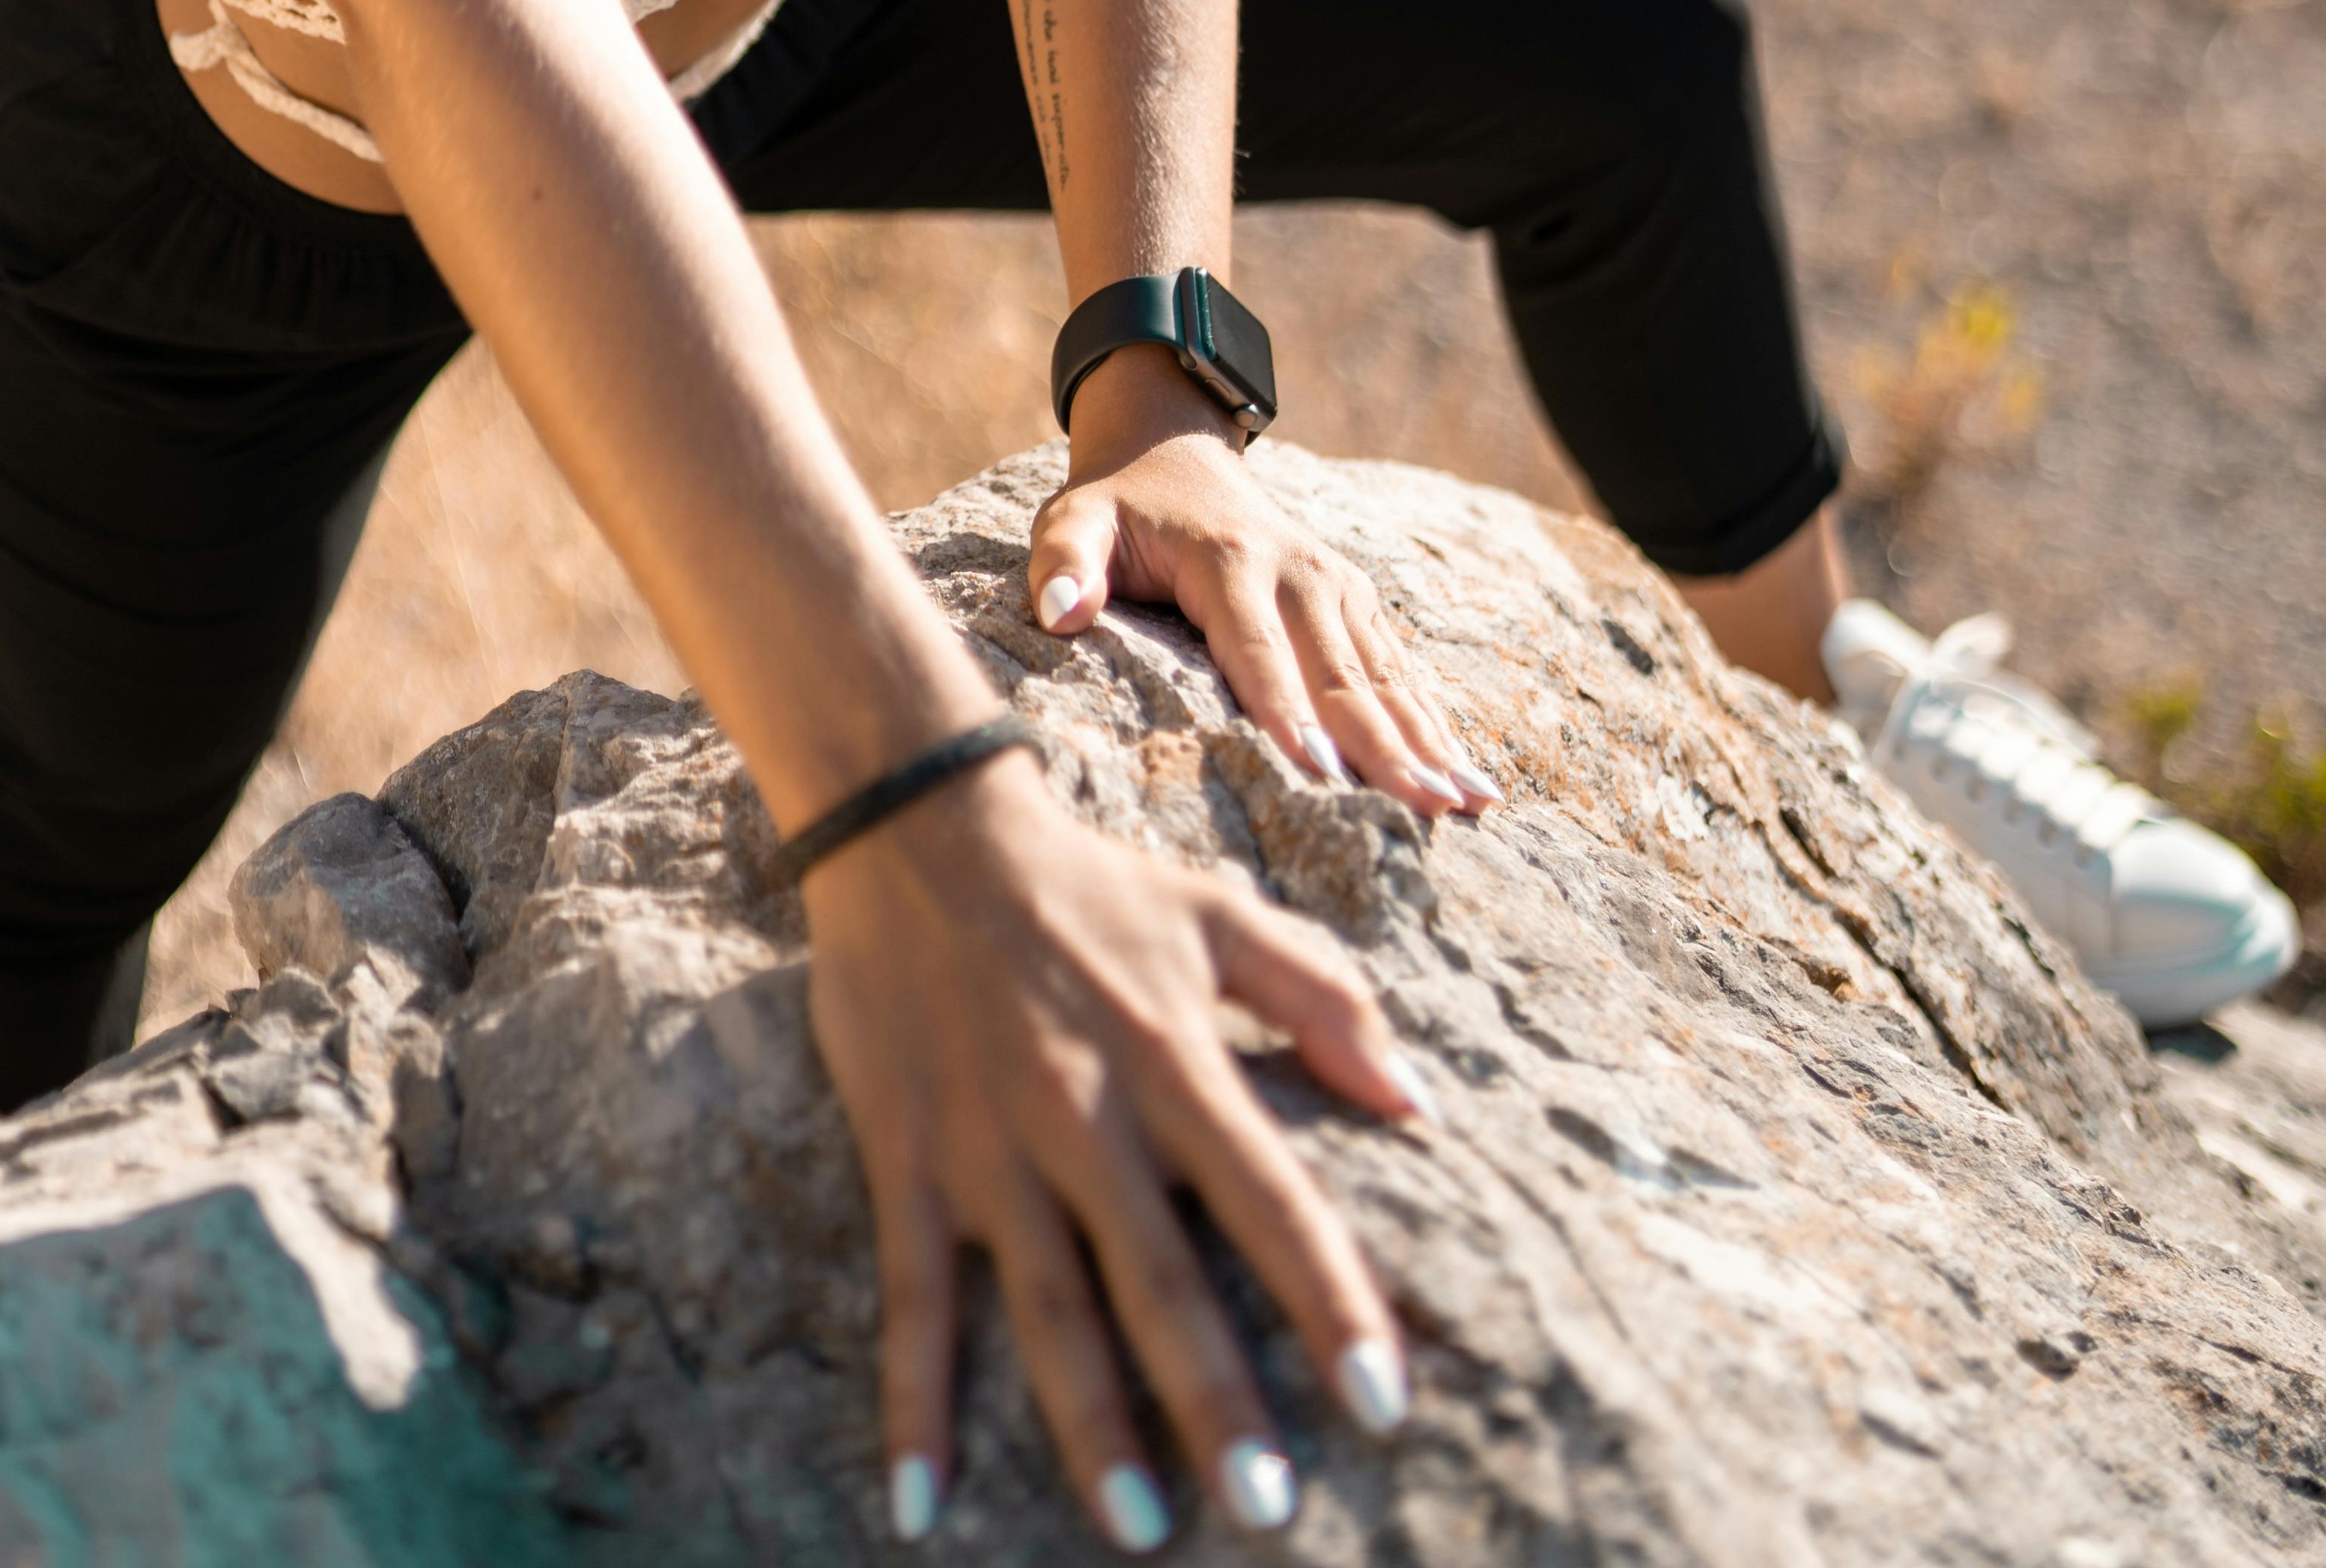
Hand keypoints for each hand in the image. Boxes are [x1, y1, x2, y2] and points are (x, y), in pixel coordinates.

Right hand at [804, 748, 1429, 1546]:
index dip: (1330, 1301)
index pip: (1272, 1199)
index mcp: (1173, 1059)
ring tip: (1135, 1525)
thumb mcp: (1217, 914)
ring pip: (1048, 1308)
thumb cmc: (1088, 880)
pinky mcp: (908, 1158)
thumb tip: (1417, 1102)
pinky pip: (911, 1301)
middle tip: (1267, 1512)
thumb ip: (1322, 999)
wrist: (920, 827)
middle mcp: (1086, 1116)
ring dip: (1090, 1424)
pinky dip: (913, 1407)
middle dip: (1217, 1401)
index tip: (1385, 1403)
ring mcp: (990, 1146)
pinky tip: (919, 1505)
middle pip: (1163, 1280)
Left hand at [1032, 348, 1500, 816]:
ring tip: (1467, 804)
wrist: (1174, 446)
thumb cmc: (1117, 504)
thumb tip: (1061, 616)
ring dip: (1428, 741)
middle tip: (1425, 812)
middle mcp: (1298, 573)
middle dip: (1384, 746)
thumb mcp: (1072, 519)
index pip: (1259, 650)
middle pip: (1341, 674)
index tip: (1321, 773)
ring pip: (1385, 676)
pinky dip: (1435, 722)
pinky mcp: (1355, 600)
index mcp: (1229, 561)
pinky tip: (1467, 776)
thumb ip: (1063, 563)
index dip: (1288, 712)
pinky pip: (1399, 669)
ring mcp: (1336, 586)